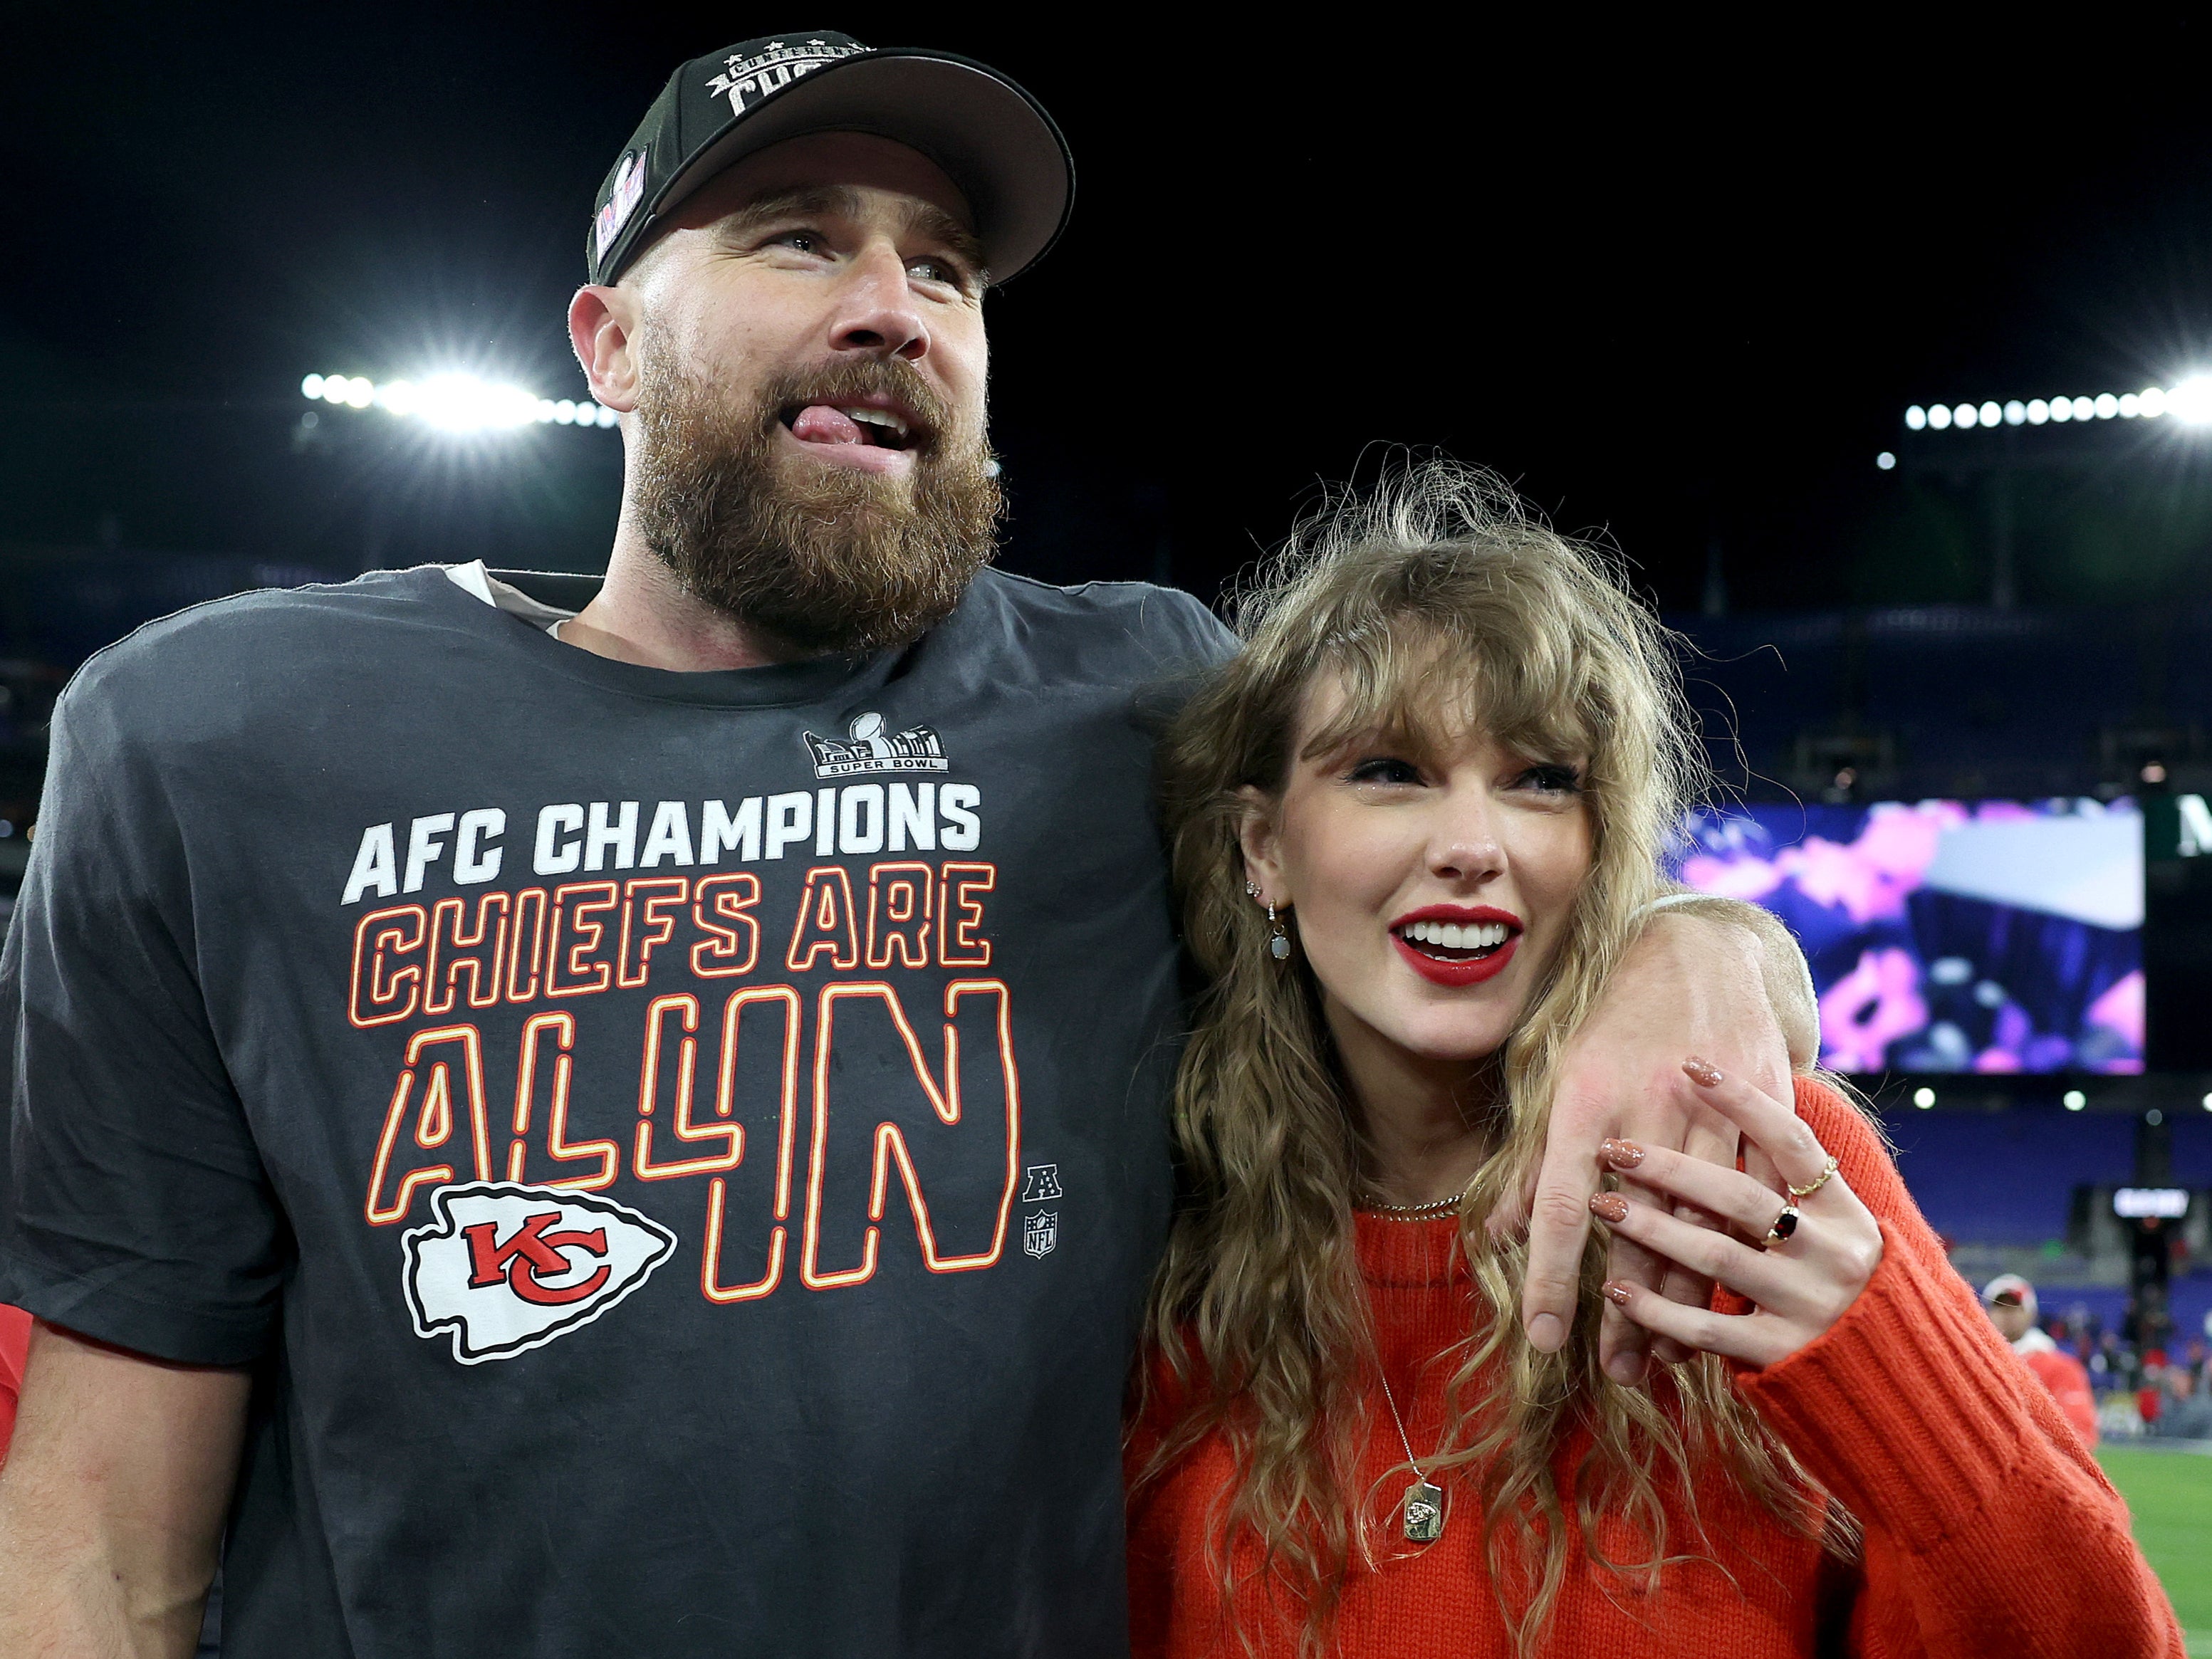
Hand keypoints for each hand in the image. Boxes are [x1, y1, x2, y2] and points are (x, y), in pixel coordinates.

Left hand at [1503, 910, 1793, 1382]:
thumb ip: (1534, 1163)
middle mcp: (1647, 1109)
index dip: (1552, 1278)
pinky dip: (1745, 1251)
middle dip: (1627, 1311)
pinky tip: (1730, 1300)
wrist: (1703, 952)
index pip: (1562, 1207)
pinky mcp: (1764, 1110)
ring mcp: (1710, 1111)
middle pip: (1639, 1231)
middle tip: (1616, 1372)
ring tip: (1665, 1356)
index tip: (1545, 1340)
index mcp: (1585, 1102)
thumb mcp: (1559, 1080)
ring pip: (1704, 1224)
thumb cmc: (1614, 1022)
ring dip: (1686, 1298)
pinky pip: (1758, 1198)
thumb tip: (1498, 1234)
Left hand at [1593, 1058, 1883, 1367]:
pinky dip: (1657, 1310)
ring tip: (1600, 1208)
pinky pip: (1708, 1329)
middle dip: (1670, 1169)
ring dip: (1651, 1230)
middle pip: (1741, 1197)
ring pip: (1717, 1257)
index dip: (1743, 1100)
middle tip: (1614, 1149)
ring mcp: (1809, 1304)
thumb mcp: (1833, 1229)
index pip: (1792, 1140)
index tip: (1691, 1063)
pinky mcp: (1784, 1353)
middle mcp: (1833, 1253)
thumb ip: (1788, 1186)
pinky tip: (1616, 1290)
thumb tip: (1726, 1119)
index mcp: (1844, 1211)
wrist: (1898, 1379)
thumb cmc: (1838, 1286)